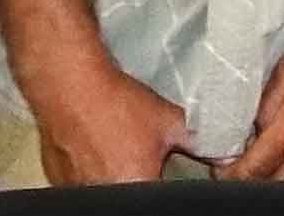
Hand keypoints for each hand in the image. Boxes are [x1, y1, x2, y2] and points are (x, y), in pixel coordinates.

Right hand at [28, 62, 194, 184]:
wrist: (70, 87)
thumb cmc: (117, 104)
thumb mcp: (168, 121)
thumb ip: (196, 142)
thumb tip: (224, 154)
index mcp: (137, 185)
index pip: (161, 195)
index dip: (163, 179)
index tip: (160, 168)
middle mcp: (107, 194)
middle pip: (133, 192)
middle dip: (140, 178)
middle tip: (139, 157)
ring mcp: (79, 191)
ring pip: (105, 188)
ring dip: (113, 177)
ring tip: (114, 151)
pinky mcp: (59, 183)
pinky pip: (82, 186)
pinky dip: (89, 174)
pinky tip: (93, 150)